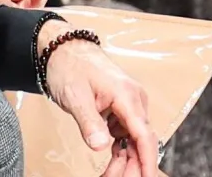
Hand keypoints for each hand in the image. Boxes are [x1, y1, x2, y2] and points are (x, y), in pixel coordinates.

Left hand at [40, 27, 158, 176]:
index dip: (148, 160)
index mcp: (127, 96)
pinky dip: (119, 151)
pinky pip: (125, 134)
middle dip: (132, 166)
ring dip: (124, 161)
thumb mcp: (75, 96)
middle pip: (140, 142)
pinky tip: (112, 166)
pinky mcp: (121, 108)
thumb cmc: (69, 65)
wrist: (63, 47)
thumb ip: (89, 122)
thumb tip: (101, 146)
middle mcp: (134, 100)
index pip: (144, 135)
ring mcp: (129, 104)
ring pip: (133, 141)